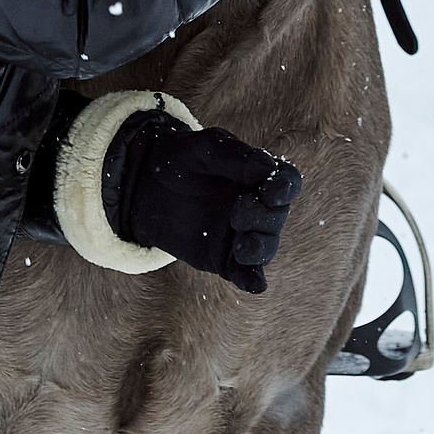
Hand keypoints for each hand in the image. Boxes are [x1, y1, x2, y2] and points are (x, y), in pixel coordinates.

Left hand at [103, 109, 302, 294]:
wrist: (146, 188)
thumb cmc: (181, 160)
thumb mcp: (202, 149)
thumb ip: (233, 156)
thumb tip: (267, 166)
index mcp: (257, 176)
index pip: (287, 181)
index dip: (285, 187)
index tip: (270, 191)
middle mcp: (257, 207)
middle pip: (277, 215)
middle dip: (262, 216)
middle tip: (236, 212)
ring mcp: (242, 235)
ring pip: (266, 247)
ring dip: (260, 249)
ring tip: (241, 247)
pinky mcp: (225, 260)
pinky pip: (245, 274)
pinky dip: (253, 280)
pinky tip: (254, 284)